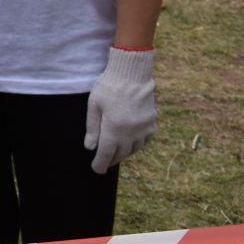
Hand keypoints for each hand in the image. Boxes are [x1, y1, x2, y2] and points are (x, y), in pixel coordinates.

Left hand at [85, 47, 155, 174]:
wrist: (133, 74)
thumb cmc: (109, 87)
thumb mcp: (94, 105)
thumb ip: (92, 128)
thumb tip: (90, 148)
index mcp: (114, 128)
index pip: (106, 154)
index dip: (100, 164)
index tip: (96, 170)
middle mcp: (131, 133)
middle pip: (120, 154)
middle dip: (110, 159)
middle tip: (103, 162)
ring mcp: (144, 129)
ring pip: (133, 149)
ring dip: (123, 153)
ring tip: (115, 153)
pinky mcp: (152, 124)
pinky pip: (144, 141)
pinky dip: (135, 145)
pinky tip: (129, 142)